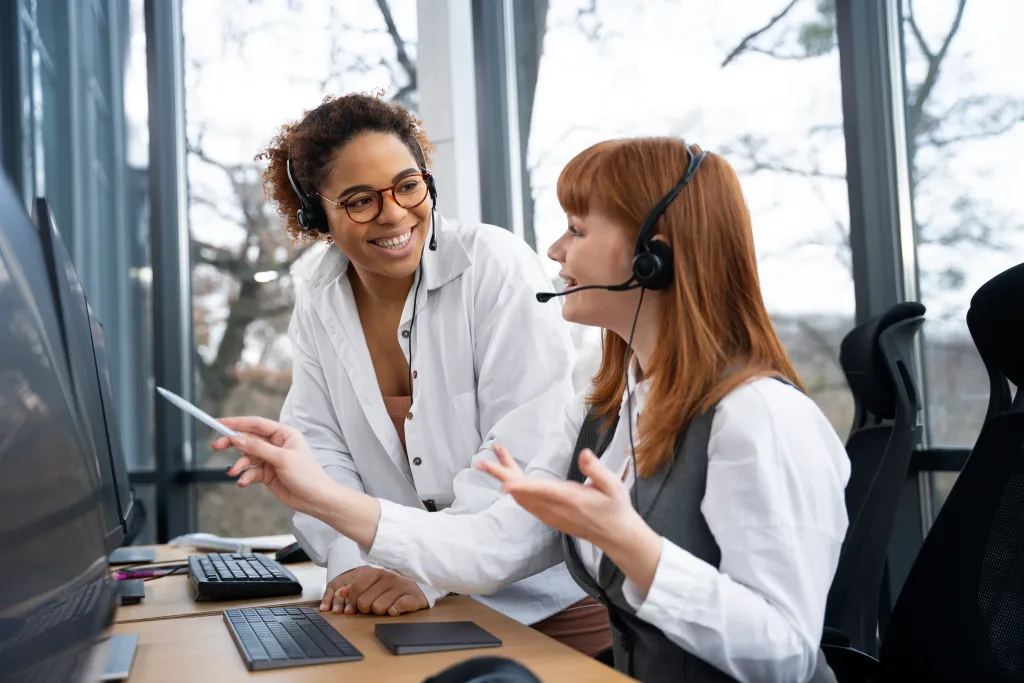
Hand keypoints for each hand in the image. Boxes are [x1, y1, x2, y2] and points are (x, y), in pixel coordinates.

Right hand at [210, 416, 337, 518]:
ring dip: (239, 464)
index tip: (219, 422)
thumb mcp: (282, 459)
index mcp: (284, 434)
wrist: (316, 499)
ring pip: (247, 457)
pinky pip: (251, 471)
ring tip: (233, 472)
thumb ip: (258, 448)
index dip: (237, 422)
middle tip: (216, 446)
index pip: (256, 424)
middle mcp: (276, 444)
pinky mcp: (267, 474)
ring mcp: (271, 459)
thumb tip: (237, 439)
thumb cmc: (307, 475)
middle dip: (232, 443)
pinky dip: (245, 476)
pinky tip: (243, 482)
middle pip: (248, 439)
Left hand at [328, 566, 427, 615]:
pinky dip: (395, 611)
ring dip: (381, 611)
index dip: (353, 601)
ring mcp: (401, 585)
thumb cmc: (392, 587)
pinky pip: (397, 608)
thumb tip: (340, 593)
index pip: (356, 587)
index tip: (356, 606)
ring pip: (378, 608)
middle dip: (367, 609)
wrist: (422, 586)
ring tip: (387, 606)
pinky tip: (397, 608)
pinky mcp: (413, 596)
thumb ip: (357, 587)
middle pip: (364, 602)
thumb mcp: (374, 583)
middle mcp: (388, 576)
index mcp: (377, 571)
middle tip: (375, 606)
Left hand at [477, 446, 637, 546]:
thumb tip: (584, 454)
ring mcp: (550, 515)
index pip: (540, 491)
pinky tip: (510, 477)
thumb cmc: (616, 508)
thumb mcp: (613, 486)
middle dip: (501, 476)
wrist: (616, 536)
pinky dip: (515, 488)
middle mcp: (555, 509)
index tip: (503, 483)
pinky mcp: (549, 517)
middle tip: (482, 462)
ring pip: (521, 498)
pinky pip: (526, 503)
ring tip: (495, 459)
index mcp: (570, 499)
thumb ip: (596, 470)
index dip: (521, 487)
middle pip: (522, 492)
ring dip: (506, 478)